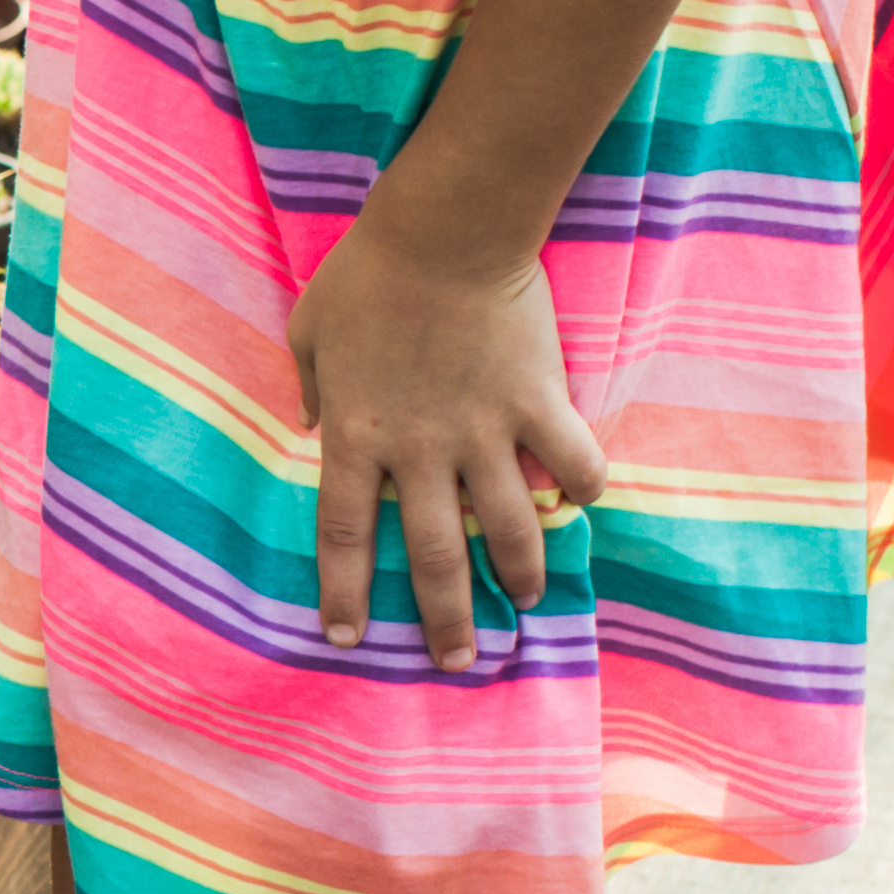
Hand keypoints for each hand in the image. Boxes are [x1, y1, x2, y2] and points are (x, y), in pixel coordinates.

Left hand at [285, 224, 604, 666]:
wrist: (446, 232)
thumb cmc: (367, 275)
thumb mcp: (310, 330)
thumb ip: (310, 385)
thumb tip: (312, 424)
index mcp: (355, 437)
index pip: (342, 534)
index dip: (343, 591)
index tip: (346, 635)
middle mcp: (419, 449)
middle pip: (429, 555)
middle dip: (444, 617)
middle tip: (456, 662)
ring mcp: (484, 430)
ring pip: (505, 527)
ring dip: (519, 575)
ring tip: (528, 605)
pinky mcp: (538, 403)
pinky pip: (573, 462)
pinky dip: (583, 489)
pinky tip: (582, 506)